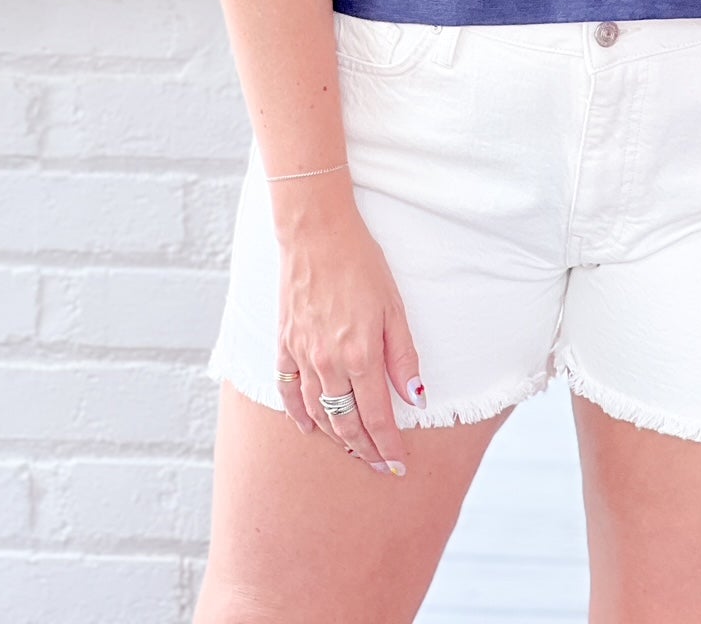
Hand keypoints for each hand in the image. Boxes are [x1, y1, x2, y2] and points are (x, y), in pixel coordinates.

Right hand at [273, 196, 425, 475]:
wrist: (316, 234)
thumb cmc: (361, 264)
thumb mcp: (394, 307)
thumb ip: (403, 356)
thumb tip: (416, 397)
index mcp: (360, 354)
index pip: (376, 417)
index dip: (388, 445)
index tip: (399, 464)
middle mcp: (328, 362)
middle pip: (346, 423)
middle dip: (365, 450)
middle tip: (380, 466)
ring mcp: (302, 355)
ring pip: (318, 412)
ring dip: (336, 436)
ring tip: (354, 449)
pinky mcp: (283, 344)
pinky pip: (288, 391)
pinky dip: (298, 414)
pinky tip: (309, 427)